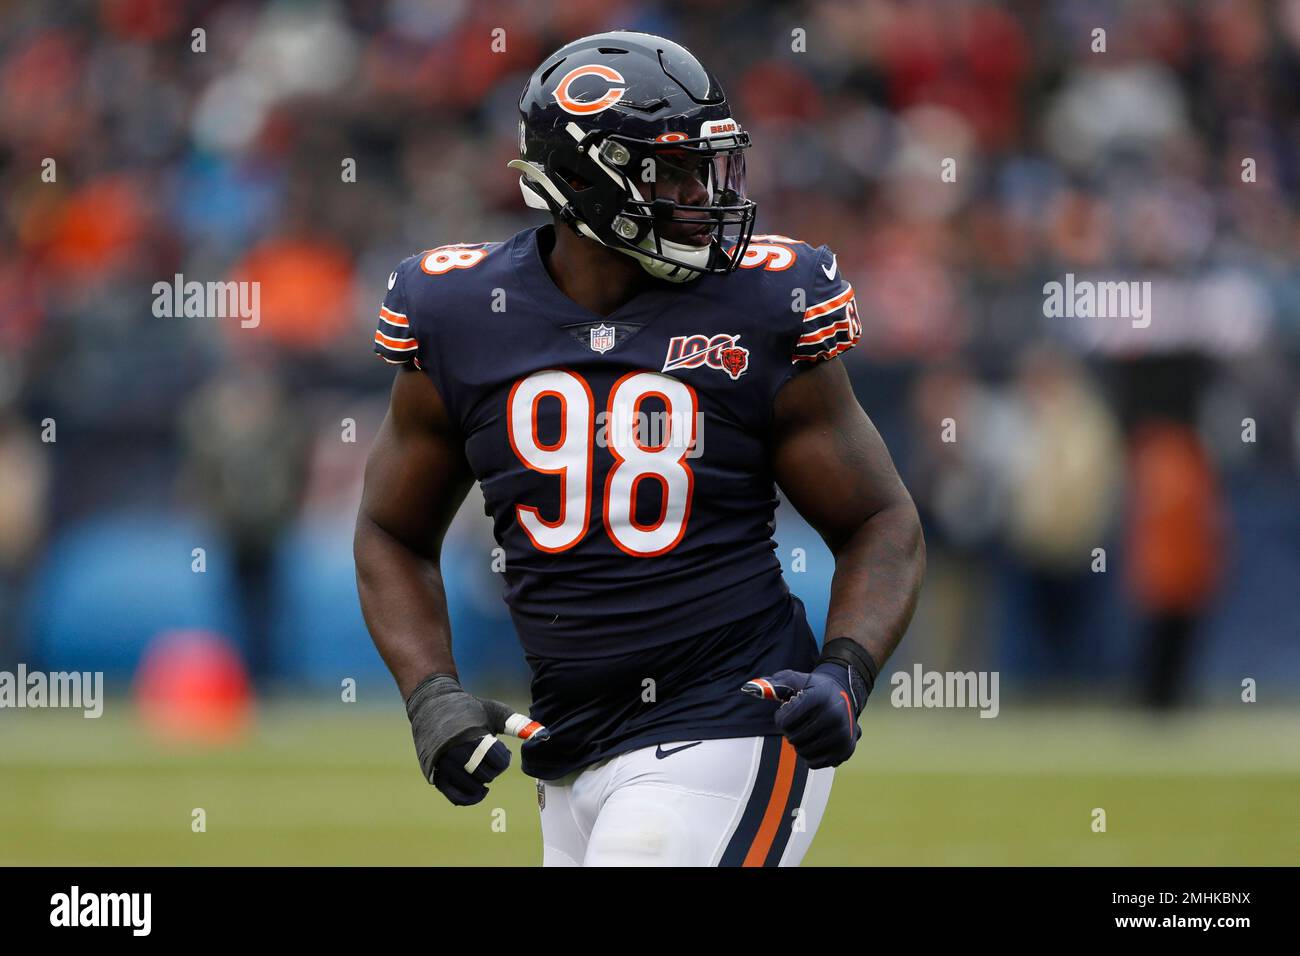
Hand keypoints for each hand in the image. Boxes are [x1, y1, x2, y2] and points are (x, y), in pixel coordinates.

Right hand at [405, 673, 548, 805]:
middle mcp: (455, 750)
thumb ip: (519, 725)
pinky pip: (454, 796)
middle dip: (492, 769)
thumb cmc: (469, 709)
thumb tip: (544, 734)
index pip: (497, 760)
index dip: (503, 758)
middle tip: (488, 758)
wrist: (432, 704)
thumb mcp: (494, 712)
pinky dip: (469, 799)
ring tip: (482, 772)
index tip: (499, 749)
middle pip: (485, 775)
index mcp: (472, 735)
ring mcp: (443, 763)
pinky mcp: (435, 773)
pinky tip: (478, 792)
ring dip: (482, 784)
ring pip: (471, 787)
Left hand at [741, 662, 868, 768]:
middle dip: (790, 731)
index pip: (785, 720)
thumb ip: (773, 683)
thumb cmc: (813, 688)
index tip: (786, 710)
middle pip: (793, 738)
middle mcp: (833, 716)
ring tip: (807, 730)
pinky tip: (815, 741)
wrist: (845, 694)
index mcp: (819, 698)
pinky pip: (814, 763)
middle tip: (798, 721)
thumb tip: (748, 687)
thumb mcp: (795, 679)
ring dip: (799, 744)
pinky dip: (810, 755)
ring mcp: (842, 735)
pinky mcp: (845, 750)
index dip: (780, 717)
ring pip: (803, 752)